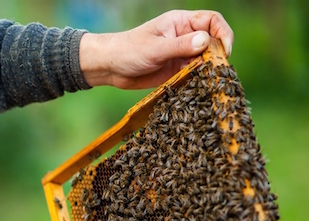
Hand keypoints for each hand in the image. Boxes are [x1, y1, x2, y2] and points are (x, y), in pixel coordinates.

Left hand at [79, 10, 233, 88]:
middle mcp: (184, 36)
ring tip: (210, 82)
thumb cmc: (128, 50)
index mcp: (181, 22)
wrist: (109, 67)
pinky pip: (194, 74)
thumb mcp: (155, 48)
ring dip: (209, 70)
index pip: (212, 21)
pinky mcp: (176, 70)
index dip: (223, 33)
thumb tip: (206, 41)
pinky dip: (199, 81)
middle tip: (217, 71)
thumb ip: (180, 46)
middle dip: (218, 55)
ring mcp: (181, 54)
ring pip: (205, 60)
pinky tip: (199, 88)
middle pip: (212, 42)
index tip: (223, 51)